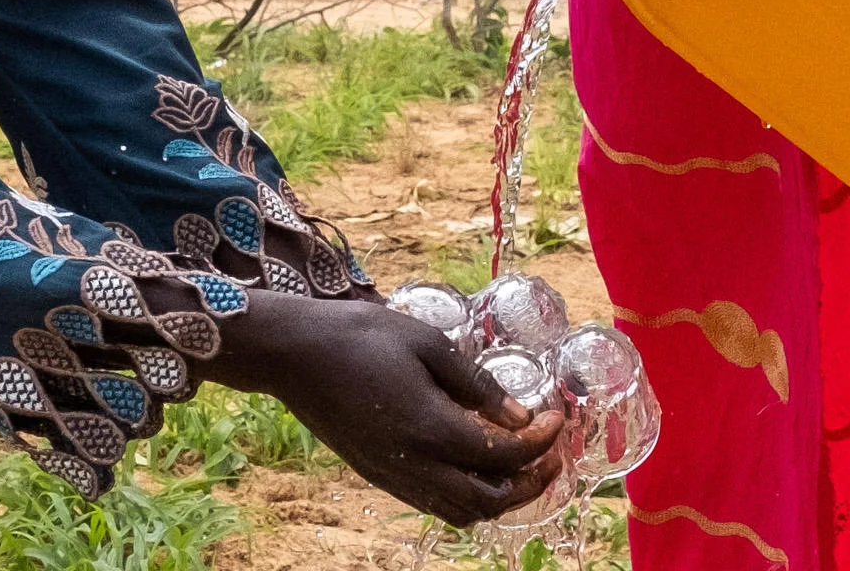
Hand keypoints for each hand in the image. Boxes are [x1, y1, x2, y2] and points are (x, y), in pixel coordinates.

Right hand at [198, 293, 569, 523]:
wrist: (293, 354)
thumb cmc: (358, 336)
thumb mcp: (427, 343)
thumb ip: (476, 384)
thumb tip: (519, 414)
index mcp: (432, 429)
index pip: (507, 454)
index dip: (542, 440)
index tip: (556, 416)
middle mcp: (415, 464)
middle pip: (490, 500)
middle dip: (531, 482)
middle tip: (550, 453)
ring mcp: (394, 475)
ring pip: (461, 512)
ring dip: (499, 496)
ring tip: (518, 465)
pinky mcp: (378, 475)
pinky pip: (433, 502)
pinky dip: (466, 495)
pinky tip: (474, 463)